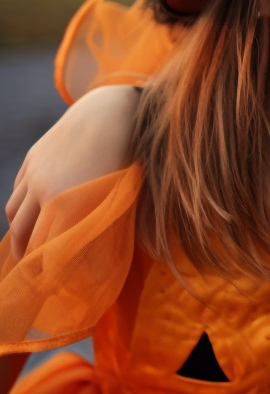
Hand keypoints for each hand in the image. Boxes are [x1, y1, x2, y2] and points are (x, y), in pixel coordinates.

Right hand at [5, 85, 139, 259]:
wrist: (112, 109)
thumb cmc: (129, 156)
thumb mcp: (120, 194)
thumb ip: (104, 225)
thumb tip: (99, 262)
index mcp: (68, 202)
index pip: (45, 248)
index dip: (46, 268)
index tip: (50, 284)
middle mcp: (45, 189)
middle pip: (24, 234)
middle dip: (27, 257)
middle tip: (33, 275)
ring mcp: (35, 172)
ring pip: (15, 213)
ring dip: (19, 233)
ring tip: (28, 249)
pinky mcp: (33, 158)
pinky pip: (18, 191)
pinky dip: (19, 209)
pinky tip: (29, 218)